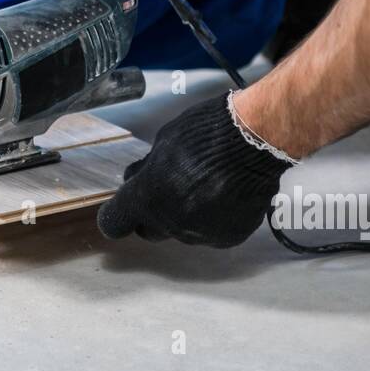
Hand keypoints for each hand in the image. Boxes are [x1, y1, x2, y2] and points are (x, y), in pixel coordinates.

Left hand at [97, 95, 292, 247]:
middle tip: (168, 188)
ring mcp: (202, 234)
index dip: (115, 215)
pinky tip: (225, 193)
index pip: (114, 223)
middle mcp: (172, 222)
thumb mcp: (164, 141)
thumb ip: (148, 168)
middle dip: (152, 213)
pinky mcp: (228, 237)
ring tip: (206, 184)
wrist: (256, 141)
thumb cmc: (208, 133)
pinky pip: (211, 232)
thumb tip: (140, 177)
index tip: (120, 209)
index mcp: (148, 197)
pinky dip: (214, 218)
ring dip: (186, 214)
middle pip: (149, 230)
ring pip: (182, 231)